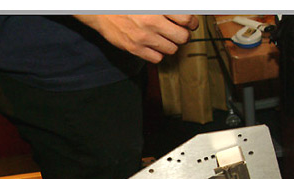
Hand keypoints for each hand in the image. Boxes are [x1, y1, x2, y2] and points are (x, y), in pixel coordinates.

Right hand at [76, 15, 198, 62]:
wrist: (101, 10)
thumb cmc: (126, 4)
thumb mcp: (148, 2)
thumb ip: (167, 7)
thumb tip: (184, 14)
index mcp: (158, 7)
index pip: (187, 19)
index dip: (192, 22)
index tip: (190, 23)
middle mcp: (152, 22)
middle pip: (182, 38)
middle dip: (183, 35)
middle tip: (179, 32)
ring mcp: (143, 37)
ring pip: (171, 49)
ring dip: (171, 44)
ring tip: (164, 38)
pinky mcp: (135, 49)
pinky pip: (157, 58)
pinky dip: (158, 53)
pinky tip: (153, 45)